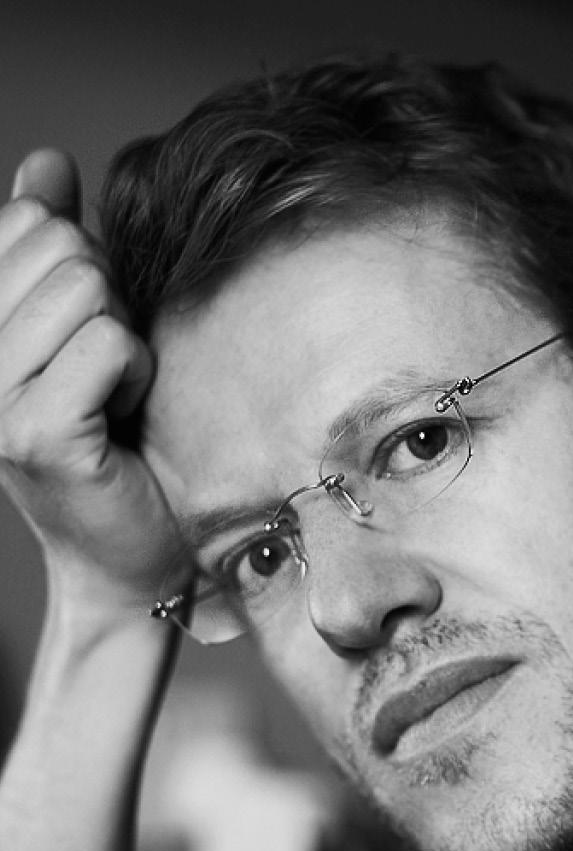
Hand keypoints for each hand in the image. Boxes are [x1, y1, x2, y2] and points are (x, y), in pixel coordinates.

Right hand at [0, 149, 179, 615]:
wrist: (128, 558)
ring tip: (114, 398)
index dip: (83, 268)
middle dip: (109, 300)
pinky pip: (112, 343)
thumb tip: (49, 161)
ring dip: (127, 341)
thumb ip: (53, 249)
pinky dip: (139, 375)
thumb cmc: (115, 445)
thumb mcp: (77, 334)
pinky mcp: (36, 432)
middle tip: (106, 374)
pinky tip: (123, 419)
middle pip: (63, 246)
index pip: (24, 222)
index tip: (83, 341)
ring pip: (87, 288)